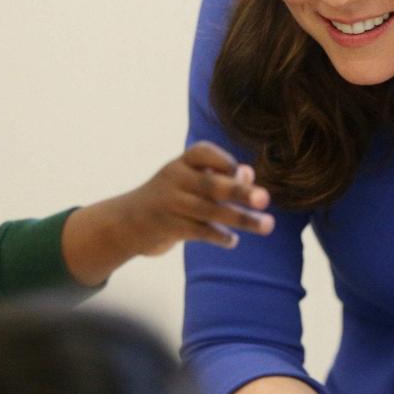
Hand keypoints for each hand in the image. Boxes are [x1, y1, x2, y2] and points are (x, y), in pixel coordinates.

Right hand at [113, 140, 273, 255]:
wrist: (127, 222)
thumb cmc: (172, 198)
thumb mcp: (191, 182)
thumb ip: (220, 177)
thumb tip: (249, 174)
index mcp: (181, 163)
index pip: (202, 152)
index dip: (223, 160)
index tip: (241, 171)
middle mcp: (174, 179)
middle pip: (210, 184)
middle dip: (239, 192)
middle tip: (265, 199)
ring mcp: (170, 204)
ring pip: (209, 211)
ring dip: (241, 219)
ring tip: (267, 225)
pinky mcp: (167, 227)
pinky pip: (198, 231)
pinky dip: (219, 236)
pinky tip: (233, 240)